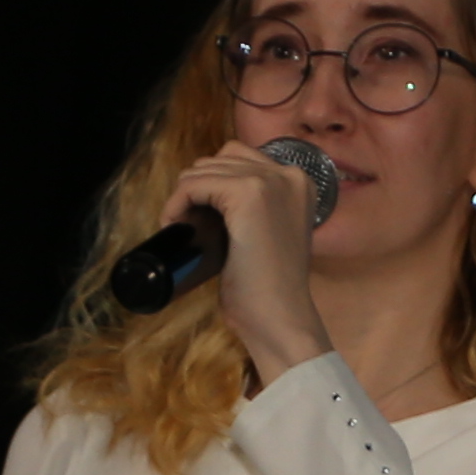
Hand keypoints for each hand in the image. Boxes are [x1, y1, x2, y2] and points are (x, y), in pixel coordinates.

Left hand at [172, 139, 332, 376]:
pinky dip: (177, 202)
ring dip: (184, 195)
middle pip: (219, 158)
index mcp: (299, 182)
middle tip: (188, 224)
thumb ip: (255, 208)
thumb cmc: (270, 287)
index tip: (201, 216)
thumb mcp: (270, 233)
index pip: (239, 158)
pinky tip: (176, 224)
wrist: (279, 316)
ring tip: (183, 227)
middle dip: (197, 188)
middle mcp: (289, 174)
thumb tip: (209, 196)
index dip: (212, 183)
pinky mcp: (248, 194)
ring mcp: (270, 182)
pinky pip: (194, 183)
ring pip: (203, 169)